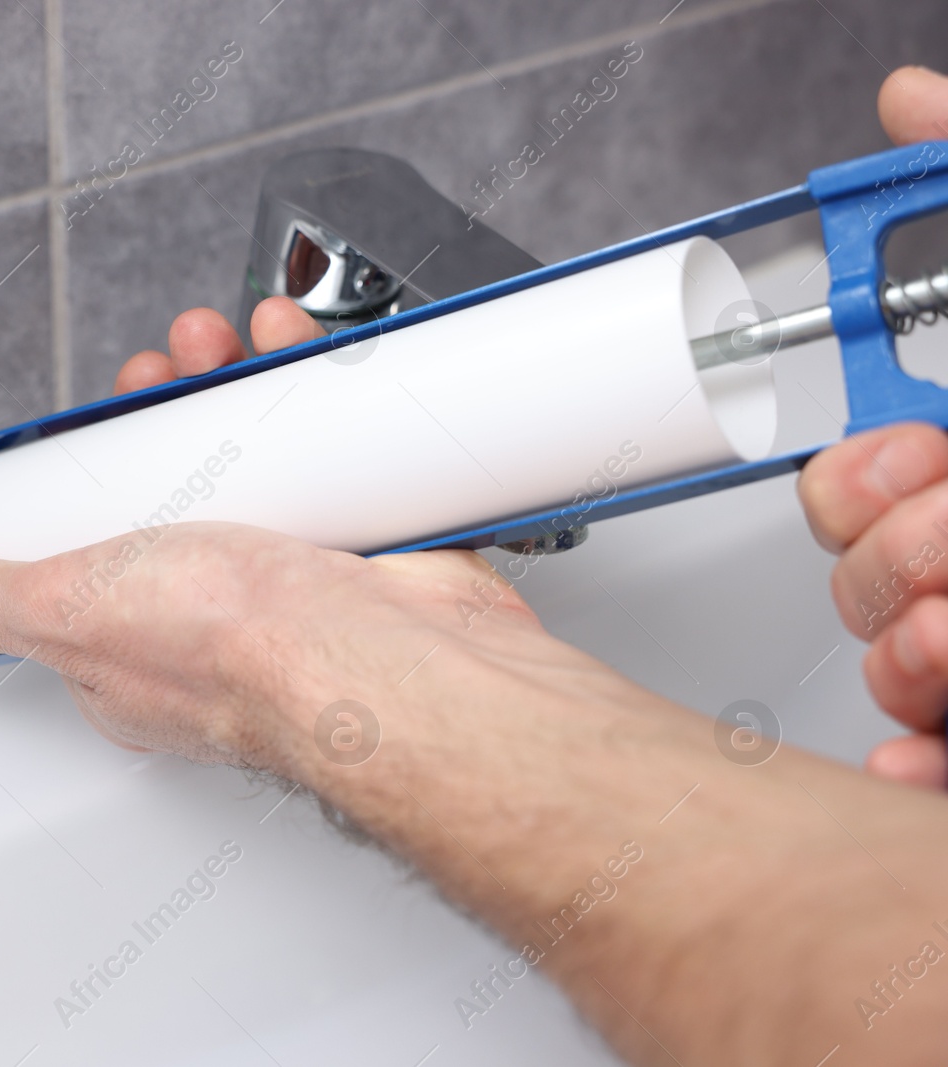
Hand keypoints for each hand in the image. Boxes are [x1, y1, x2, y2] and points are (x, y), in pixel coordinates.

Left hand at [0, 294, 583, 772]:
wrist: (394, 663)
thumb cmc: (244, 658)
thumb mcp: (65, 608)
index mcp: (126, 649)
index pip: (87, 549)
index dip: (90, 469)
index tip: (103, 410)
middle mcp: (210, 623)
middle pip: (176, 491)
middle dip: (166, 407)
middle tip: (167, 364)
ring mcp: (294, 584)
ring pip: (255, 467)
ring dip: (234, 389)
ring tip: (227, 342)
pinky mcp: (364, 551)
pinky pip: (331, 459)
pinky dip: (315, 396)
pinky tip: (300, 357)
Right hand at [795, 66, 947, 789]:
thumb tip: (912, 99)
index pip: (859, 486)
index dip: (862, 477)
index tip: (919, 461)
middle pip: (859, 580)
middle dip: (891, 561)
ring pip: (890, 665)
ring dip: (907, 654)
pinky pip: (940, 761)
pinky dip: (922, 767)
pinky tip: (916, 760)